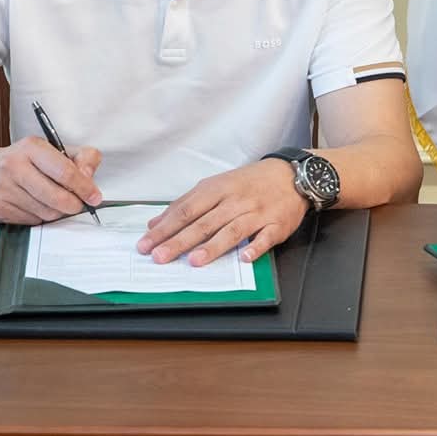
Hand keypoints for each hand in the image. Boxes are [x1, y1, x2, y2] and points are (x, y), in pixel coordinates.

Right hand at [0, 136, 101, 224]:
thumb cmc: (22, 161)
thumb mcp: (52, 149)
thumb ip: (80, 157)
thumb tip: (89, 177)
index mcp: (31, 147)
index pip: (64, 171)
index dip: (84, 187)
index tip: (94, 197)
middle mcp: (12, 165)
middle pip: (56, 197)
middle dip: (73, 205)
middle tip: (78, 205)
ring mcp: (1, 188)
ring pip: (45, 213)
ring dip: (57, 213)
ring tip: (54, 203)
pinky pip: (31, 221)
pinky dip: (40, 218)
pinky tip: (35, 206)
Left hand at [137, 158, 307, 265]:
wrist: (290, 175)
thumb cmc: (249, 183)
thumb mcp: (215, 186)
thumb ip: (186, 205)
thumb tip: (156, 224)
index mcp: (216, 189)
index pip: (185, 210)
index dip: (165, 228)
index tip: (146, 244)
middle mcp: (234, 200)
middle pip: (204, 222)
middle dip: (180, 241)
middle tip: (160, 257)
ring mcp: (256, 212)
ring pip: (232, 230)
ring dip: (213, 246)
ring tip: (194, 260)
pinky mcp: (277, 224)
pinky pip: (265, 237)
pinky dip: (255, 247)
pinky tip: (244, 258)